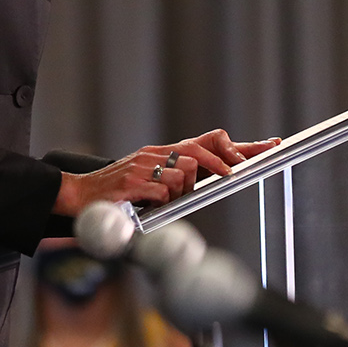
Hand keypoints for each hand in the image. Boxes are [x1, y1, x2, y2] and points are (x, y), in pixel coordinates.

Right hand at [53, 129, 279, 215]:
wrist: (79, 195)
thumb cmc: (117, 193)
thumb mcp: (150, 180)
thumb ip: (175, 179)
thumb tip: (205, 182)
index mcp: (162, 153)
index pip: (207, 141)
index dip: (239, 146)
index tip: (268, 146)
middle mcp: (155, 154)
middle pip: (199, 153)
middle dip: (219, 164)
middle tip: (231, 174)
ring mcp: (143, 166)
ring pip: (182, 175)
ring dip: (178, 192)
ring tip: (158, 200)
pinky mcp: (133, 182)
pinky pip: (162, 192)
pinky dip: (159, 201)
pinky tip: (144, 204)